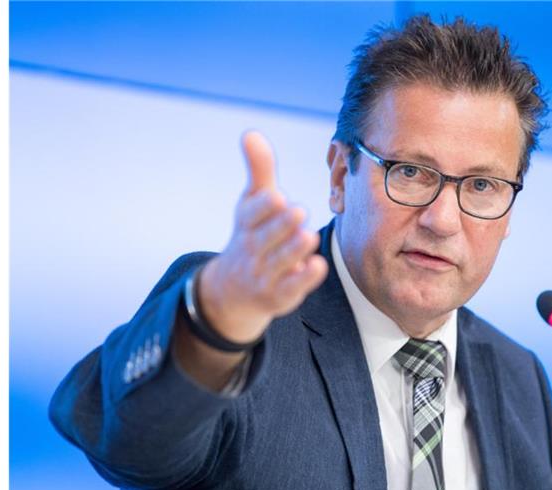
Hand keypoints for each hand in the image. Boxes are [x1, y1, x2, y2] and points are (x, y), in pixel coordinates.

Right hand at [196, 131, 328, 342]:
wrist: (234, 289)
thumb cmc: (252, 234)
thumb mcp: (252, 202)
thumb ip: (259, 170)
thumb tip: (251, 132)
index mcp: (247, 223)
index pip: (252, 214)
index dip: (263, 207)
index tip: (277, 196)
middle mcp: (252, 249)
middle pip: (265, 238)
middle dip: (280, 226)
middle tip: (299, 212)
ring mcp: (264, 274)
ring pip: (279, 263)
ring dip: (293, 250)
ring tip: (308, 236)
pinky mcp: (279, 296)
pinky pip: (290, 289)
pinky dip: (303, 279)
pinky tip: (317, 266)